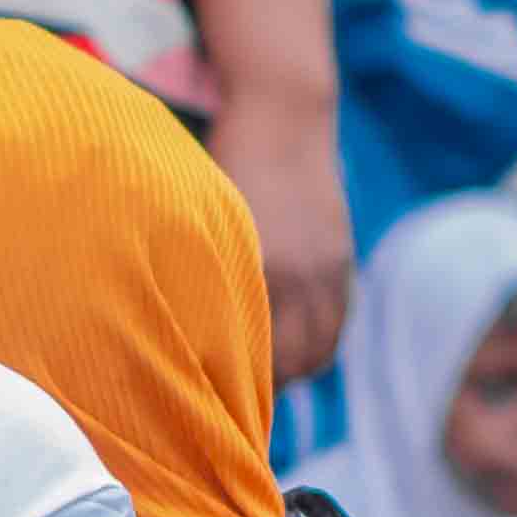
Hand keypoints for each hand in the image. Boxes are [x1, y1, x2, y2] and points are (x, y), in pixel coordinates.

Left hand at [208, 83, 355, 378]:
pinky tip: (287, 344)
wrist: (282, 113)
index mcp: (261, 268)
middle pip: (292, 363)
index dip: (232, 387)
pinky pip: (336, 325)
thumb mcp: (199, 218)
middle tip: (228, 399)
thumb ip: (195, 275)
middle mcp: (302, 275)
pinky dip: (314, 344)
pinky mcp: (342, 260)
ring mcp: (329, 269)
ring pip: (320, 350)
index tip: (207, 403)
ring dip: (292, 371)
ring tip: (259, 378)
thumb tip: (174, 334)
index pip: (253, 355)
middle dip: (262, 390)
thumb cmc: (222, 160)